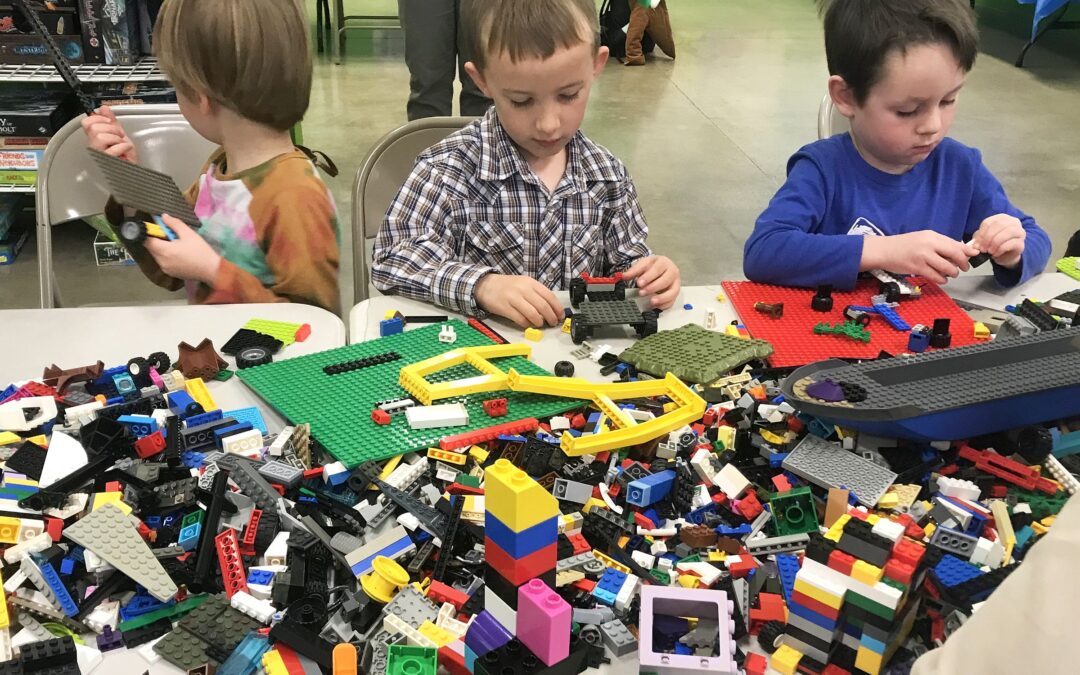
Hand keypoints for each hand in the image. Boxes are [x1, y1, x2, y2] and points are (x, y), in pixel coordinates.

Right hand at [80, 105, 137, 162]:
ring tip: (122, 145)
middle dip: (111, 128)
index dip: (98, 118)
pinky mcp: (106, 163)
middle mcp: (94, 146)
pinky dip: (124, 146)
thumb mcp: (120, 136)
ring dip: (116, 138)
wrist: (133, 172)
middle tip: (119, 136)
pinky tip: (126, 150)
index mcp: (95, 138)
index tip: (109, 121)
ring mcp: (99, 155)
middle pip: (93, 128)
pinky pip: (112, 149)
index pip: (86, 122)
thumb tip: (104, 108)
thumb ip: (112, 122)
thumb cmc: (126, 158)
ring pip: (100, 137)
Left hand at [144, 215, 220, 283]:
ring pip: (157, 255)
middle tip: (170, 236)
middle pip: (151, 248)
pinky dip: (166, 257)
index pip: (147, 240)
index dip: (151, 233)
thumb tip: (163, 216)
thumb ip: (174, 223)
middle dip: (157, 240)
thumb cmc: (200, 251)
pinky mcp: (170, 274)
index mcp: (164, 250)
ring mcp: (165, 269)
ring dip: (161, 249)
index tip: (159, 229)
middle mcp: (161, 261)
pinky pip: (163, 262)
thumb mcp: (189, 233)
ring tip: (176, 245)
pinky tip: (178, 255)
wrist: (211, 270)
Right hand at [475, 274, 564, 327]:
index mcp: (530, 282)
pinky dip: (526, 324)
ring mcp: (513, 298)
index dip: (557, 308)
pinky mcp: (505, 308)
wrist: (484, 285)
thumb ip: (536, 294)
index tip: (561, 316)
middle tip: (552, 323)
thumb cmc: (507, 286)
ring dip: (539, 322)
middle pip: (543, 306)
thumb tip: (551, 308)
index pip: (549, 296)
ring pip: (533, 314)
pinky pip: (520, 319)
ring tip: (540, 324)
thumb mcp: (523, 284)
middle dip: (551, 317)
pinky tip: (527, 324)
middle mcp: (523, 289)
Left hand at [623, 255, 680, 308]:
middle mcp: (672, 272)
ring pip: (673, 291)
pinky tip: (656, 306)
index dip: (648, 277)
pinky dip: (665, 304)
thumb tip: (623, 276)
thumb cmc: (652, 267)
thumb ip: (633, 271)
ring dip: (662, 298)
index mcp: (663, 262)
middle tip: (641, 293)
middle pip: (665, 280)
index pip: (657, 269)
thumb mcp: (642, 265)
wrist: (660, 268)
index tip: (639, 283)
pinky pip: (673, 300)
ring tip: (651, 302)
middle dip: (653, 288)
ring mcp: (676, 283)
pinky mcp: (675, 293)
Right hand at [862, 231, 978, 284]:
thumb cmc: (904, 245)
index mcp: (932, 236)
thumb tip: (962, 250)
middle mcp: (929, 245)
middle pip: (955, 254)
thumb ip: (941, 244)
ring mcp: (923, 257)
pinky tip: (941, 279)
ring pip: (947, 267)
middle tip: (963, 268)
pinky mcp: (917, 268)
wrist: (884, 250)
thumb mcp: (923, 239)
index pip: (955, 243)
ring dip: (952, 273)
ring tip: (950, 274)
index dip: (967, 251)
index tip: (973, 256)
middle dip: (963, 263)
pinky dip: (942, 280)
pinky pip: (936, 276)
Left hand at [972, 214, 1024, 268]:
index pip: (988, 222)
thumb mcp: (984, 239)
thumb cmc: (994, 244)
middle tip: (982, 249)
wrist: (1005, 255)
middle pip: (998, 225)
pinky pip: (1011, 243)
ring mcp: (1019, 232)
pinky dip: (1000, 249)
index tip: (976, 244)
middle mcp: (1012, 222)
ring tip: (989, 251)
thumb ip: (979, 239)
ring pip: (1007, 233)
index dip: (981, 234)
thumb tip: (974, 245)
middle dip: (987, 238)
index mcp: (1001, 218)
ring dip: (994, 243)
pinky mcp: (1021, 243)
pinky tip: (995, 254)